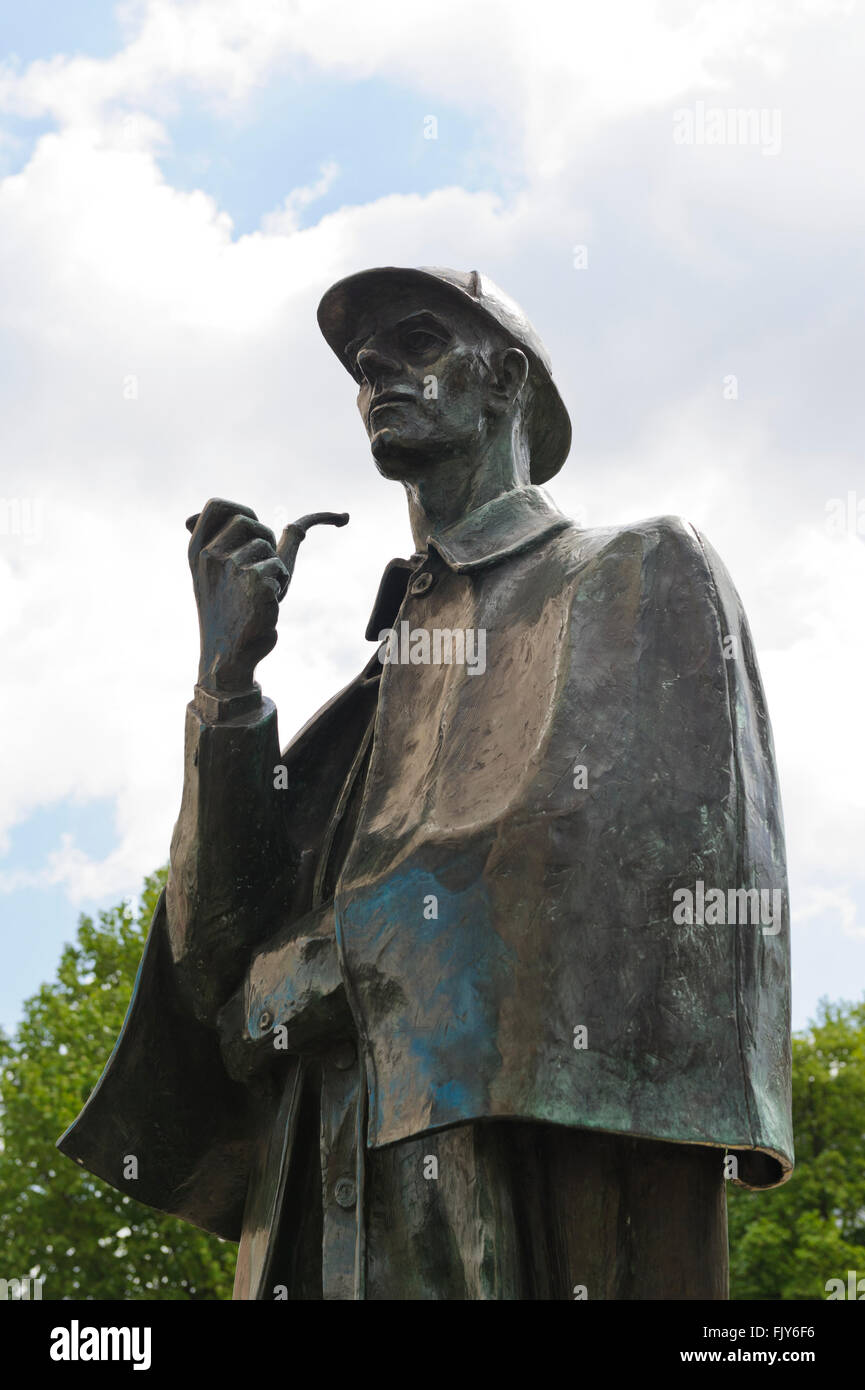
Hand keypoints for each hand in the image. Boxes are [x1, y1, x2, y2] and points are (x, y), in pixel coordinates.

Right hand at [187, 498, 288, 696]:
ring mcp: (232, 568)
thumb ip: (211, 545)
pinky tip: (268, 601)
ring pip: (268, 546)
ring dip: (273, 565)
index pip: (215, 506)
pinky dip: (281, 582)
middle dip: (263, 537)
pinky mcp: (256, 582)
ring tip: (260, 590)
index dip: (240, 509)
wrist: (226, 654)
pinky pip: (280, 567)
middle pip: (248, 520)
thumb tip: (189, 518)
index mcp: (197, 551)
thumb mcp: (207, 576)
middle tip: (261, 563)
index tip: (251, 524)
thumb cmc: (223, 613)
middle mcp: (210, 556)